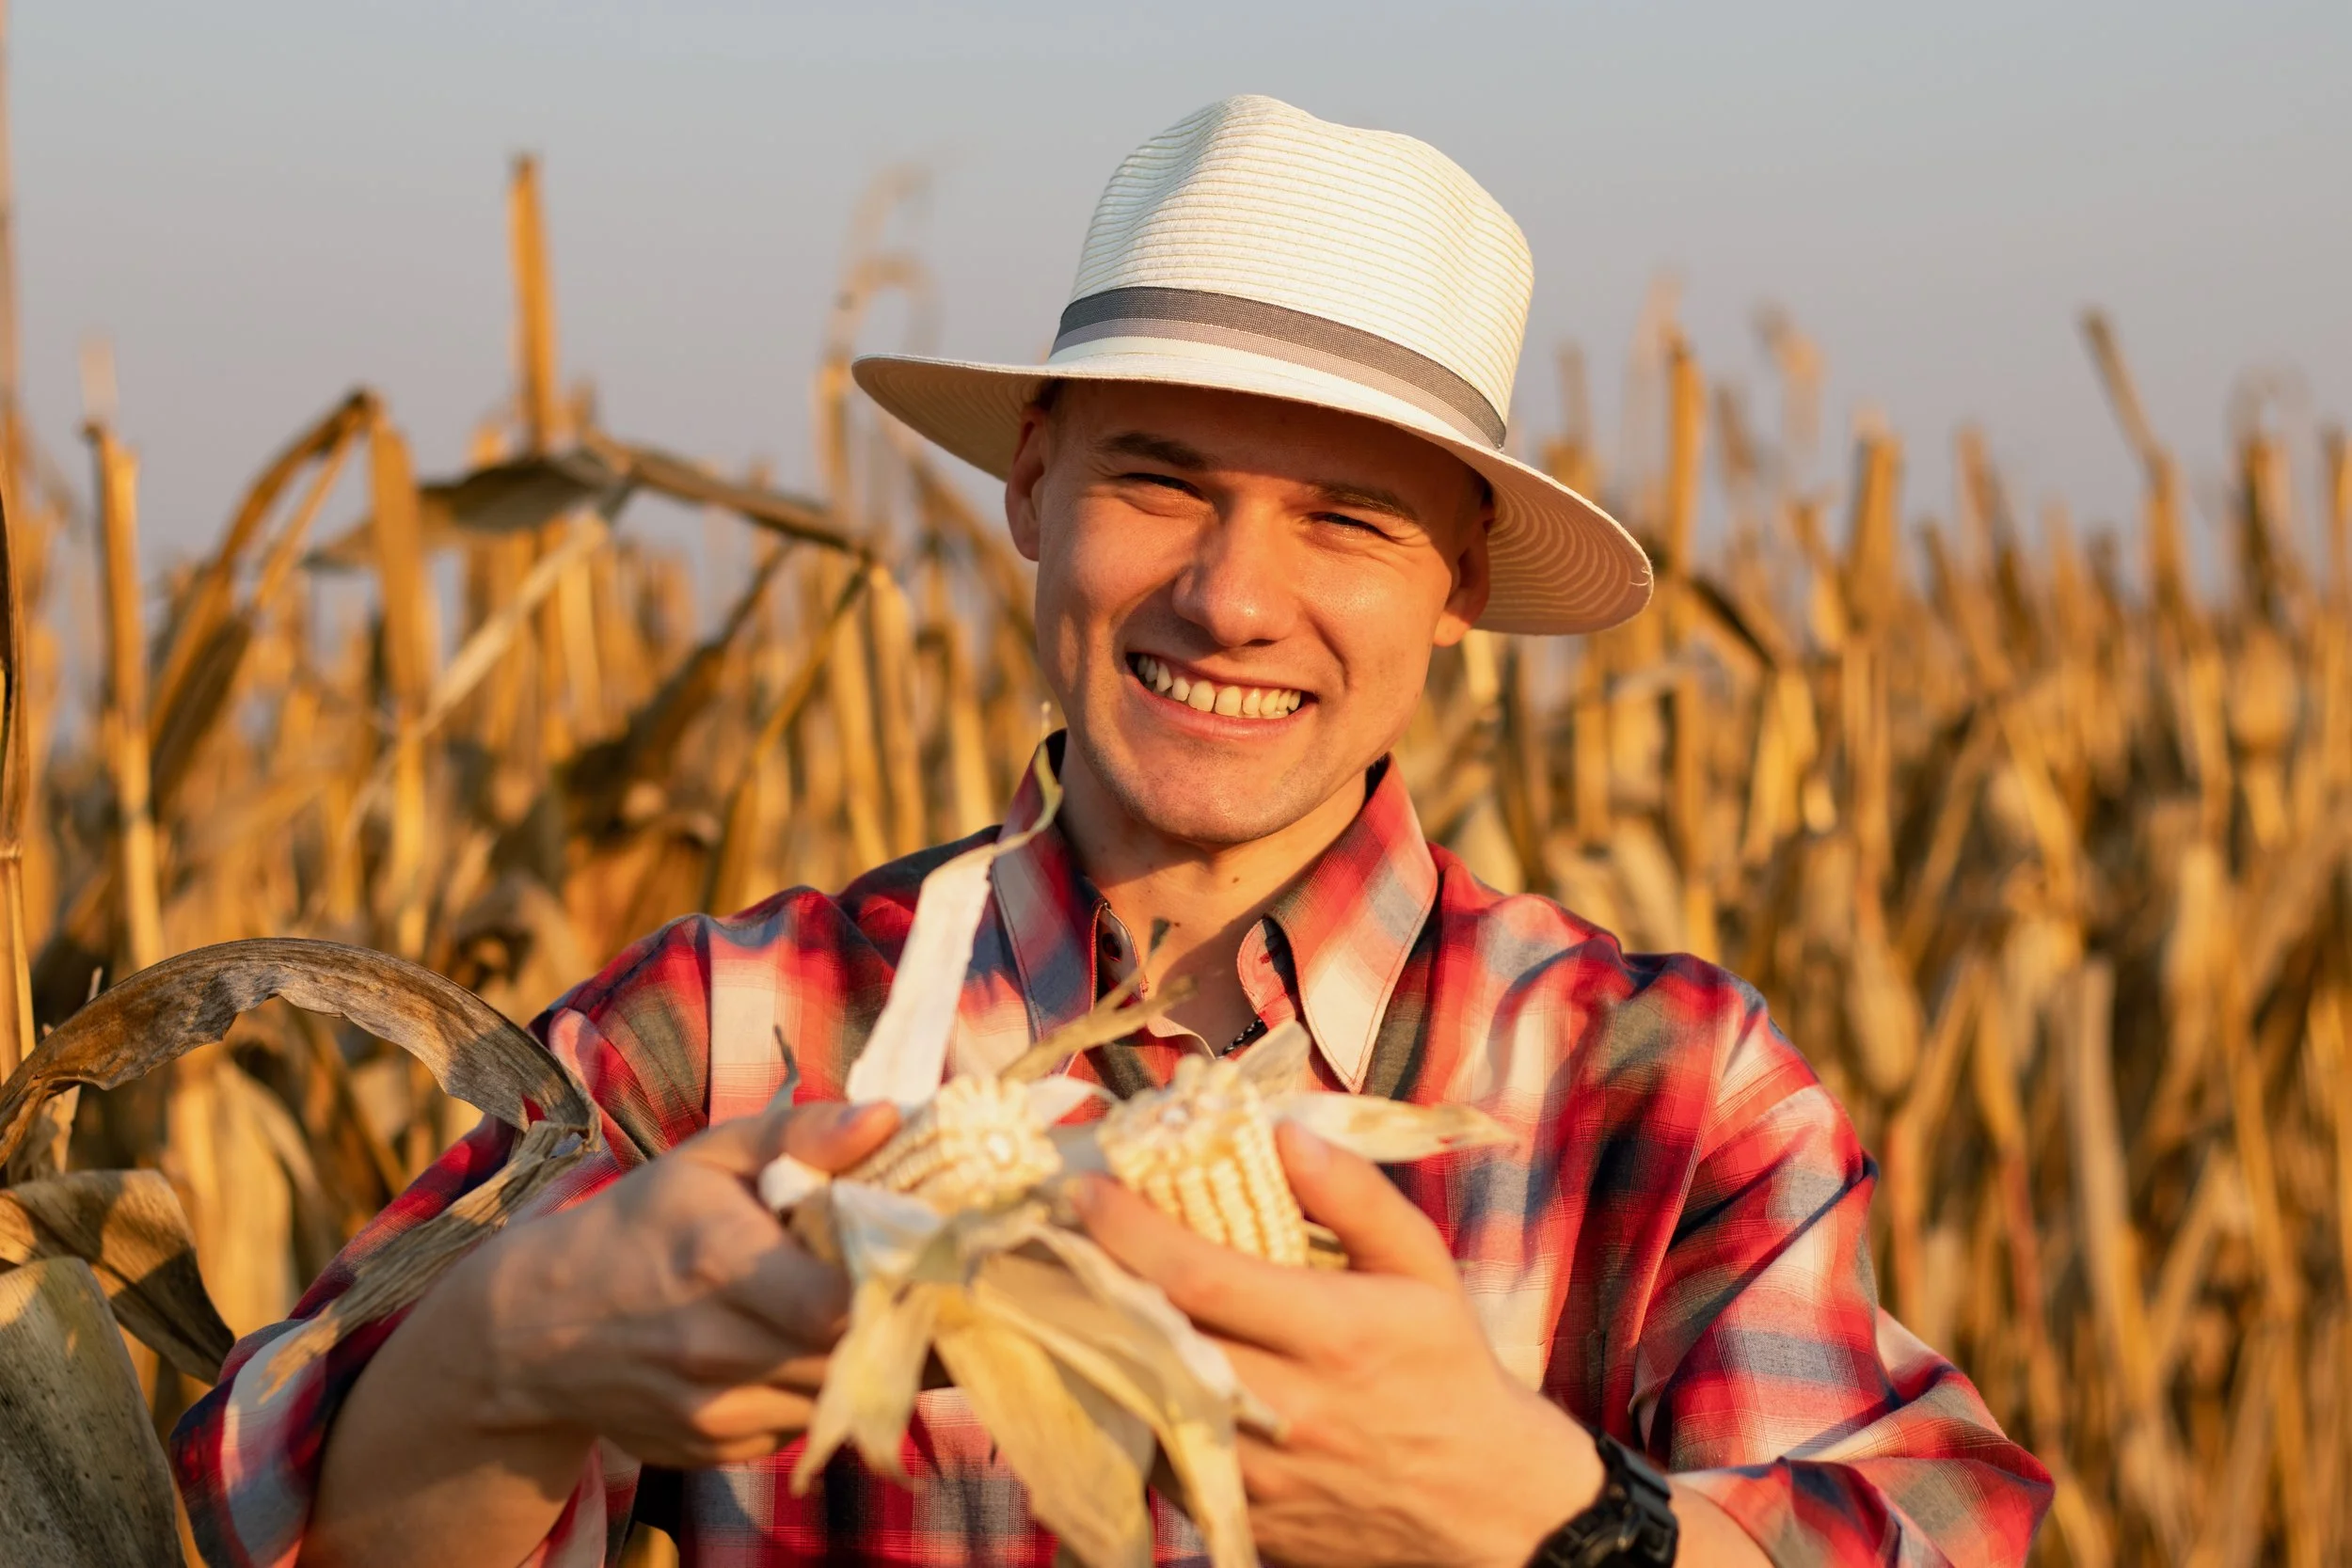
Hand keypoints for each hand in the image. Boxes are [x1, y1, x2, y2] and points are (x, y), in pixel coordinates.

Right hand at [454, 1097, 898, 1467]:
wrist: (537, 1327)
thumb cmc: (644, 1224)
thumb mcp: (712, 1157)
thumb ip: (803, 1134)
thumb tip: (890, 1116)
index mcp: (719, 1263)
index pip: (841, 1304)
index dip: (893, 1285)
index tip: (916, 1257)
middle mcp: (715, 1350)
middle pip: (850, 1357)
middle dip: (891, 1323)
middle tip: (911, 1285)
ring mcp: (713, 1412)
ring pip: (835, 1399)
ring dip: (857, 1361)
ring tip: (847, 1311)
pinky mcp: (714, 1451)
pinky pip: (801, 1427)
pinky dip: (813, 1392)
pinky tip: (791, 1352)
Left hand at [1073, 1124, 1602, 1567]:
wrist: (1488, 1506)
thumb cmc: (1448, 1369)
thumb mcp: (1422, 1267)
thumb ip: (1355, 1197)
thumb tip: (1283, 1132)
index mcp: (1337, 1334)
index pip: (1203, 1278)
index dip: (1130, 1231)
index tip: (1088, 1190)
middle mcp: (1291, 1408)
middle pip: (1158, 1339)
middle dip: (1099, 1280)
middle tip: (1066, 1234)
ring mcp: (1264, 1475)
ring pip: (1148, 1403)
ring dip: (1107, 1345)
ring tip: (1086, 1292)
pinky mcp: (1247, 1519)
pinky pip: (1164, 1457)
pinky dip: (1137, 1408)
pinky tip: (1132, 1366)